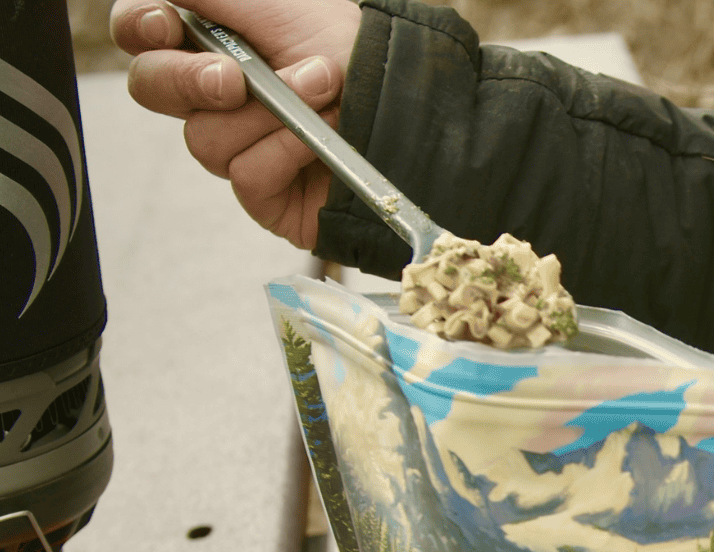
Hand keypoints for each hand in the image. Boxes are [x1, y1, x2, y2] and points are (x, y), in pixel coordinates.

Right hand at [109, 0, 360, 247]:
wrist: (402, 106)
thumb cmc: (346, 49)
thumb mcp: (271, 2)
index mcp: (208, 42)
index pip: (140, 34)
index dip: (138, 28)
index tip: (164, 23)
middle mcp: (214, 98)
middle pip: (151, 89)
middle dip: (188, 80)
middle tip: (235, 77)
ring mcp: (236, 149)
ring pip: (203, 139)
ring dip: (267, 115)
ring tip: (321, 91)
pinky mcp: (263, 196)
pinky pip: (246, 176)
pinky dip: (284, 152)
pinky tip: (318, 139)